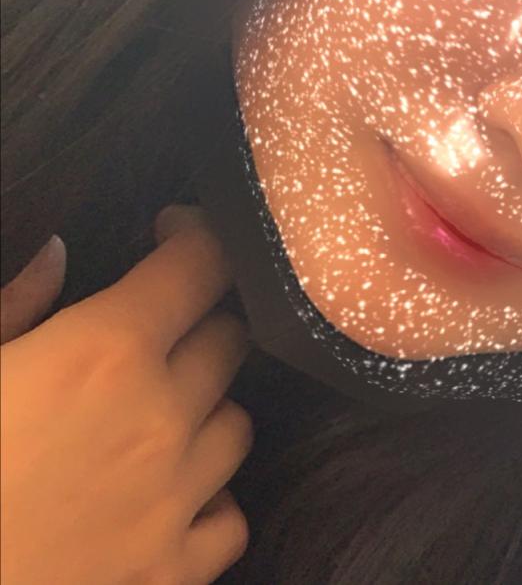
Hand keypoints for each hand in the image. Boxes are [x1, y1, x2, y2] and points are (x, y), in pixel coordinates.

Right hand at [0, 206, 253, 584]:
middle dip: (202, 319)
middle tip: (160, 328)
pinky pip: (230, 519)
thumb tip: (56, 252)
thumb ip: (12, 304)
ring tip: (158, 414)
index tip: (174, 233)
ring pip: (237, 424)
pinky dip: (211, 500)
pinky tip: (171, 495)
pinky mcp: (170, 574)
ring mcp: (173, 501)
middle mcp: (159, 418)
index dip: (196, 235)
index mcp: (102, 353)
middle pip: (230, 338)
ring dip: (207, 409)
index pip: (200, 265)